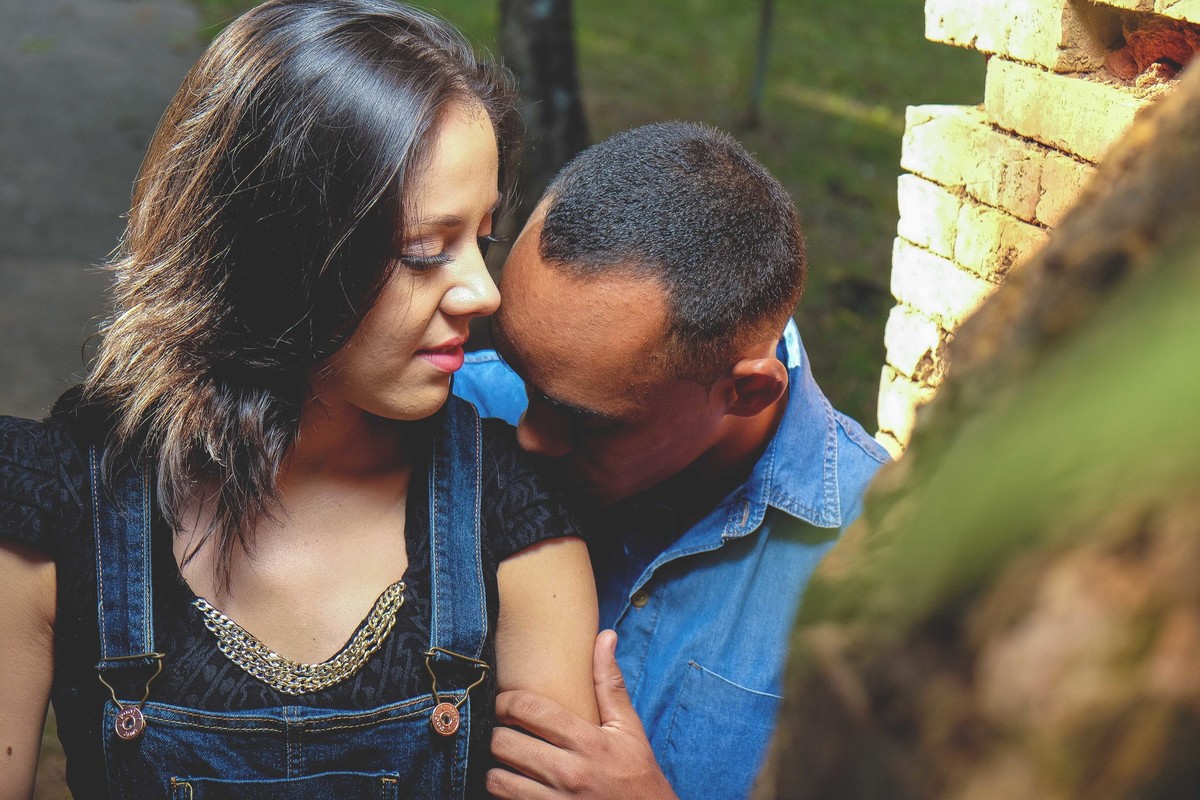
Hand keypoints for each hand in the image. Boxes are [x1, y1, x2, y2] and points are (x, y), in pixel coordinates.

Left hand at [487, 630, 678, 799]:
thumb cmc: (637, 774)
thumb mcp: (628, 728)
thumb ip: (610, 683)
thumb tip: (605, 636)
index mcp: (588, 741)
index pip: (528, 708)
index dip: (505, 700)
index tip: (504, 702)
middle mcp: (571, 772)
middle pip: (504, 743)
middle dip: (497, 734)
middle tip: (503, 732)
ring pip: (498, 779)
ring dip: (496, 768)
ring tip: (506, 762)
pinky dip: (504, 794)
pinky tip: (514, 786)